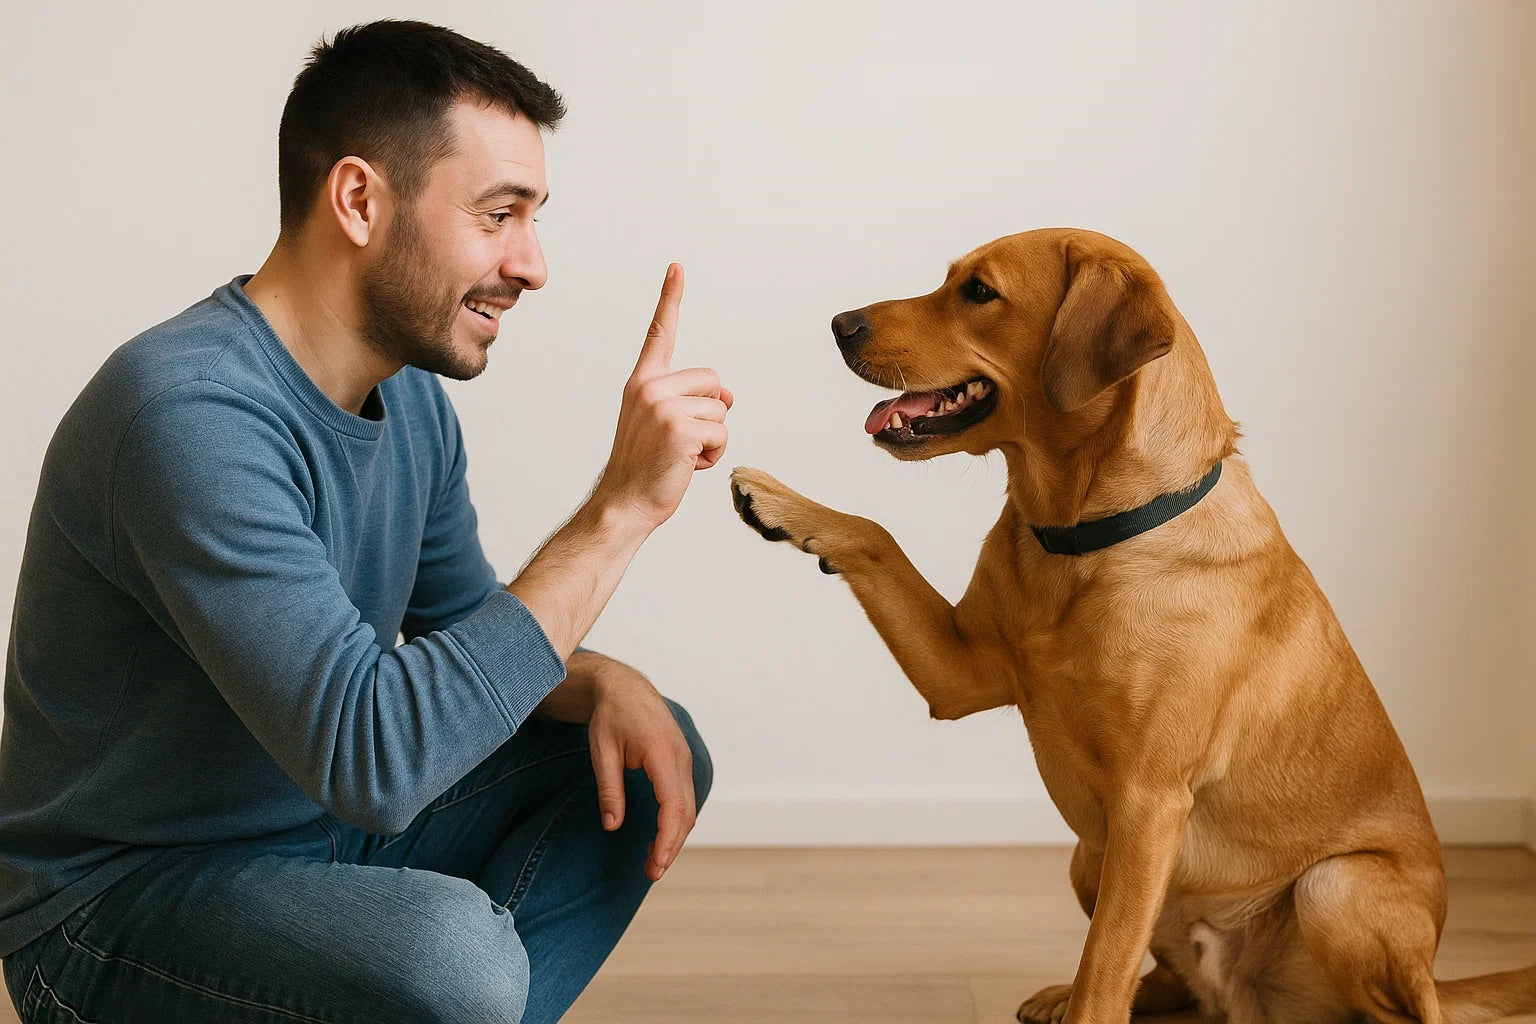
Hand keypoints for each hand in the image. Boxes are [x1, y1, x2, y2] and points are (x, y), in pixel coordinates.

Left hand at [574, 655, 697, 881]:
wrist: (625, 687)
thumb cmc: (611, 715)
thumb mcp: (602, 751)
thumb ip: (609, 789)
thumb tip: (612, 825)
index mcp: (662, 754)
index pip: (673, 806)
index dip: (666, 840)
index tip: (654, 864)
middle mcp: (680, 758)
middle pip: (685, 813)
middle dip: (671, 846)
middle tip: (651, 872)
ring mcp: (684, 760)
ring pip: (688, 808)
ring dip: (674, 837)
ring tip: (653, 861)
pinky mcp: (680, 763)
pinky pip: (684, 798)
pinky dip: (676, 821)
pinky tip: (660, 837)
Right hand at [592, 264, 733, 532]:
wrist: (624, 503)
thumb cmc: (645, 468)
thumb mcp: (661, 425)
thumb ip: (690, 402)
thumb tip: (728, 397)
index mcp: (641, 382)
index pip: (659, 334)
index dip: (670, 299)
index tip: (677, 267)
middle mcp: (649, 388)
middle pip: (714, 382)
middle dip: (710, 413)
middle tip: (681, 441)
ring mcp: (663, 407)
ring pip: (720, 412)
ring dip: (711, 439)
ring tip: (680, 456)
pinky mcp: (680, 429)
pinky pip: (721, 434)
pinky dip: (712, 455)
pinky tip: (686, 466)